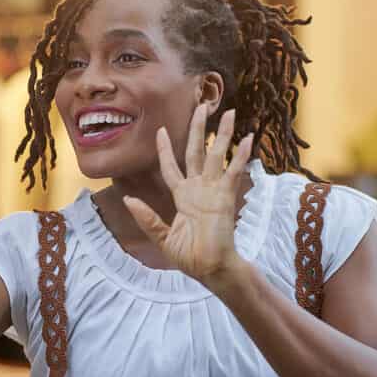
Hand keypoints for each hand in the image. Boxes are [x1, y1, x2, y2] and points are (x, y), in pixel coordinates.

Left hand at [122, 105, 253, 284]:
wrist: (210, 270)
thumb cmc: (189, 257)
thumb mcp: (161, 237)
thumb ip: (146, 218)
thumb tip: (128, 199)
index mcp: (182, 196)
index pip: (171, 166)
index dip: (166, 149)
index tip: (160, 130)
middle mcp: (198, 189)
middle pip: (196, 151)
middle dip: (198, 129)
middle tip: (200, 106)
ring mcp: (213, 191)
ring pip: (217, 155)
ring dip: (223, 134)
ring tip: (229, 112)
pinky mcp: (226, 198)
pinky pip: (233, 173)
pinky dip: (241, 156)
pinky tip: (248, 139)